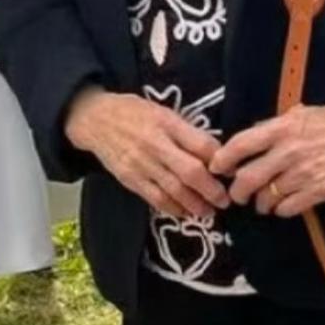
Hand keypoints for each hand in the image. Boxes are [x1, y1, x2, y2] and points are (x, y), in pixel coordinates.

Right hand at [65, 87, 230, 217]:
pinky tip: (184, 213)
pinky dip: (172, 208)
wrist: (94, 119)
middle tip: (225, 201)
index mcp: (166, 123)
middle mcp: (155, 144)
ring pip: (174, 190)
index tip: (230, 171)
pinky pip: (155, 198)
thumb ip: (186, 131)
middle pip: (190, 171)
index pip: (201, 144)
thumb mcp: (162, 111)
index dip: (219, 160)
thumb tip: (214, 153)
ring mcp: (141, 164)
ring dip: (195, 205)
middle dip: (211, 190)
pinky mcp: (130, 179)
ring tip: (208, 212)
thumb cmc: (133, 112)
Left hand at [211, 105, 324, 217]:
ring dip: (259, 203)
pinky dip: (280, 210)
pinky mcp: (317, 192)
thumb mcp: (299, 114)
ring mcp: (302, 175)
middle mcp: (288, 153)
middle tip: (236, 194)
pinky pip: (287, 208)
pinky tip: (281, 206)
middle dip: (236, 191)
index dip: (222, 159)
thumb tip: (251, 137)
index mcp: (282, 129)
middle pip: (248, 178)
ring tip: (260, 202)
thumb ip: (273, 126)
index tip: (217, 167)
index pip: (241, 145)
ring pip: (266, 198)